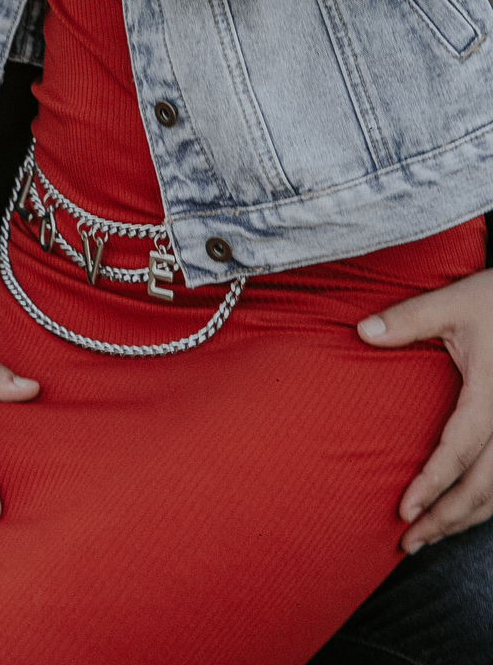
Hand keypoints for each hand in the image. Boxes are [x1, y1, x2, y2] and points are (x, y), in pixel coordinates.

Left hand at [358, 267, 492, 550]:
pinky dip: (484, 504)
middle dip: (447, 518)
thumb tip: (362, 331)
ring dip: (466, 518)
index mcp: (491, 394)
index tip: (405, 508)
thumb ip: (409, 318)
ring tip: (430, 537)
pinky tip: (460, 513)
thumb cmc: (492, 300)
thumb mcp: (453, 302)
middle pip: (485, 487)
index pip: (461, 450)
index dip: (434, 482)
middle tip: (409, 541)